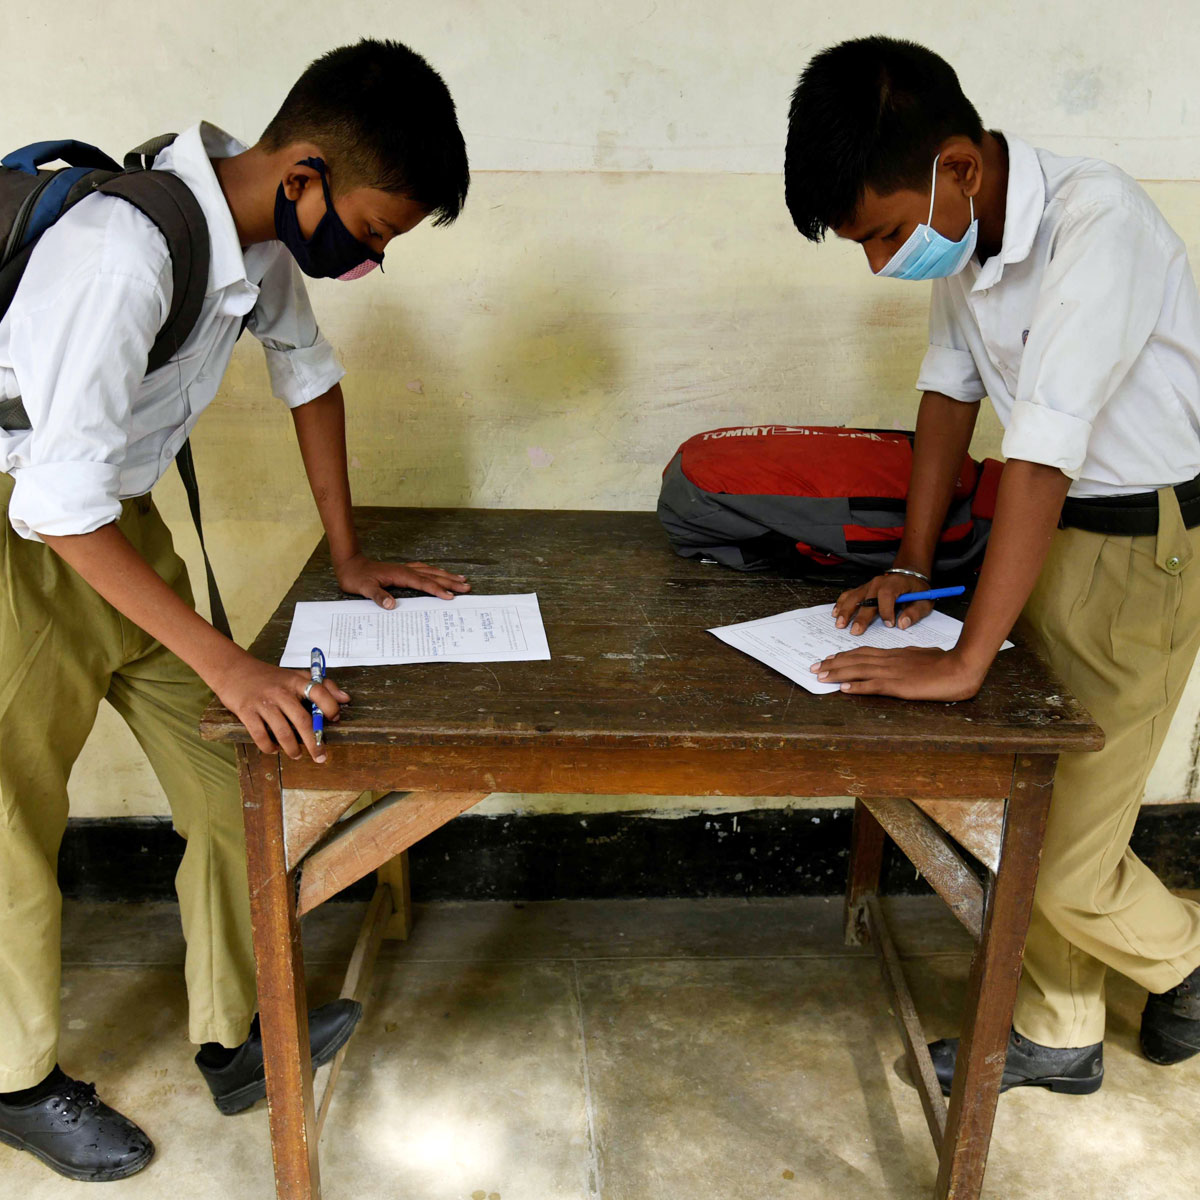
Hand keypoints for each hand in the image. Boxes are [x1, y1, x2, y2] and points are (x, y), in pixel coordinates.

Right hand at [210, 650, 350, 762]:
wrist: (233, 669)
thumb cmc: (269, 677)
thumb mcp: (296, 675)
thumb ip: (322, 686)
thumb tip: (346, 699)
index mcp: (296, 681)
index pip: (319, 692)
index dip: (330, 706)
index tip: (335, 719)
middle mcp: (281, 692)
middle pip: (302, 720)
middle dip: (314, 742)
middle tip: (320, 756)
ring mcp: (263, 702)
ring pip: (282, 732)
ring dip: (292, 749)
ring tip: (297, 755)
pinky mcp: (246, 712)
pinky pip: (260, 735)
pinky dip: (269, 747)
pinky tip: (274, 749)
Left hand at [334, 553, 470, 604]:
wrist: (349, 564)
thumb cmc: (356, 578)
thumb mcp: (364, 588)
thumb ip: (378, 596)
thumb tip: (391, 605)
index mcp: (400, 575)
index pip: (423, 583)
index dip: (437, 590)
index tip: (451, 596)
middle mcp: (405, 570)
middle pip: (433, 576)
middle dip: (450, 582)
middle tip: (467, 586)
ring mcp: (405, 569)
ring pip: (430, 571)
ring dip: (446, 575)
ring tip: (461, 579)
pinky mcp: (402, 570)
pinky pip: (424, 570)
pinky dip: (435, 572)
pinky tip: (439, 574)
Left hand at [810, 646, 985, 700]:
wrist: (960, 667)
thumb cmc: (947, 661)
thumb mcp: (925, 655)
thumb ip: (911, 657)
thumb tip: (905, 657)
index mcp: (896, 654)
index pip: (864, 653)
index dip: (845, 655)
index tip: (830, 658)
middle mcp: (890, 661)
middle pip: (855, 660)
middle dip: (833, 664)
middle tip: (815, 666)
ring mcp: (893, 672)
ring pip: (859, 670)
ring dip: (838, 674)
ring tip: (821, 676)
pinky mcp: (900, 685)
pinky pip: (873, 685)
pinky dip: (856, 687)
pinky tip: (843, 688)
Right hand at [833, 572, 934, 634]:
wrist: (909, 577)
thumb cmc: (916, 591)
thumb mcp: (924, 602)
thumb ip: (914, 613)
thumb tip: (902, 624)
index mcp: (895, 583)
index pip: (887, 595)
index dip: (887, 610)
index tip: (889, 624)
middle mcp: (879, 582)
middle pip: (867, 599)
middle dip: (861, 616)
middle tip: (856, 631)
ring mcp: (868, 585)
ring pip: (854, 597)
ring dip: (845, 610)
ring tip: (840, 623)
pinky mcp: (862, 589)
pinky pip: (849, 594)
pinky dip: (841, 603)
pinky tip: (835, 613)